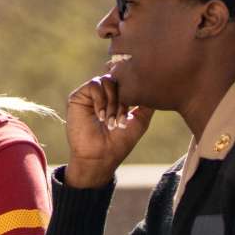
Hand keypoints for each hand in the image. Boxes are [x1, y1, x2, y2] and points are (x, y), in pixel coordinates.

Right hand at [62, 64, 150, 187]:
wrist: (100, 156)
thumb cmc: (120, 142)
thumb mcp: (141, 119)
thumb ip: (148, 102)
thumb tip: (156, 85)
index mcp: (118, 97)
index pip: (128, 80)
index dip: (134, 90)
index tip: (133, 112)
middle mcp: (104, 93)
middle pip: (119, 78)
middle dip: (124, 98)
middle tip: (121, 120)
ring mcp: (91, 94)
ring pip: (107, 80)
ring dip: (113, 101)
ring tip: (111, 121)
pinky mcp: (78, 97)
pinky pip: (94, 85)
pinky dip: (101, 100)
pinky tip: (101, 117)